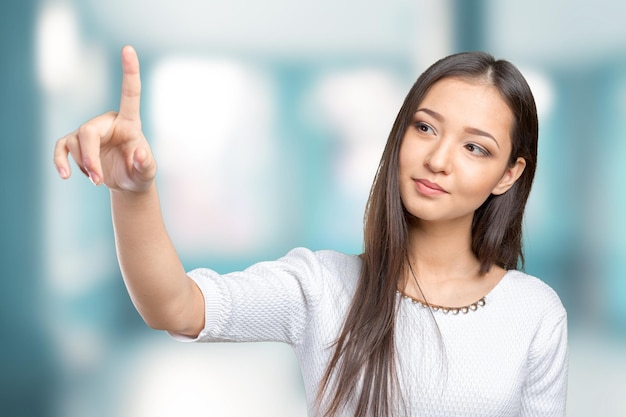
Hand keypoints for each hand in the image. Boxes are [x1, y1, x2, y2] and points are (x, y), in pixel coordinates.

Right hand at [53, 45, 155, 192]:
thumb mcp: (147, 171)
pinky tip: (64, 175)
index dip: (129, 71)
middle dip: (89, 158)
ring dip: (83, 165)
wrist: (128, 182)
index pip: (130, 94)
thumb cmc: (140, 172)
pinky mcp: (77, 144)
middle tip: (97, 179)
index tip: (128, 49)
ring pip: (75, 143)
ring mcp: (90, 132)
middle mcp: (108, 122)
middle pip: (87, 132)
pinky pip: (62, 147)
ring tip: (97, 181)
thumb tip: (139, 153)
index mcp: (130, 123)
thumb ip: (145, 163)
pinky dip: (60, 161)